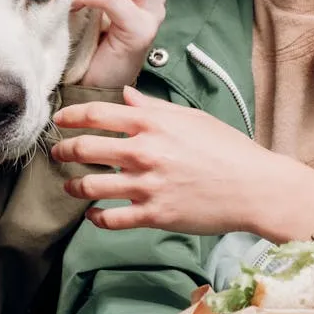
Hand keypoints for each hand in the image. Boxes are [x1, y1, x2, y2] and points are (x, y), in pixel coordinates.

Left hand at [50, 87, 313, 242]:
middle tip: (57, 152)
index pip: (97, 114)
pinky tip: (93, 214)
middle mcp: (144, 152)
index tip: (59, 119)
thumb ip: (153, 107)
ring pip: (90, 186)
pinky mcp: (154, 215)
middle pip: (85, 148)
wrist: (255, 187)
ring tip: (70, 185)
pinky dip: (96, 218)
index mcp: (153, 124)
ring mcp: (147, 185)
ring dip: (73, 185)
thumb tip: (126, 94)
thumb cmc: (228, 150)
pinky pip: (111, 219)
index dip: (70, 116)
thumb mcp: (191, 118)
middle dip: (64, 150)